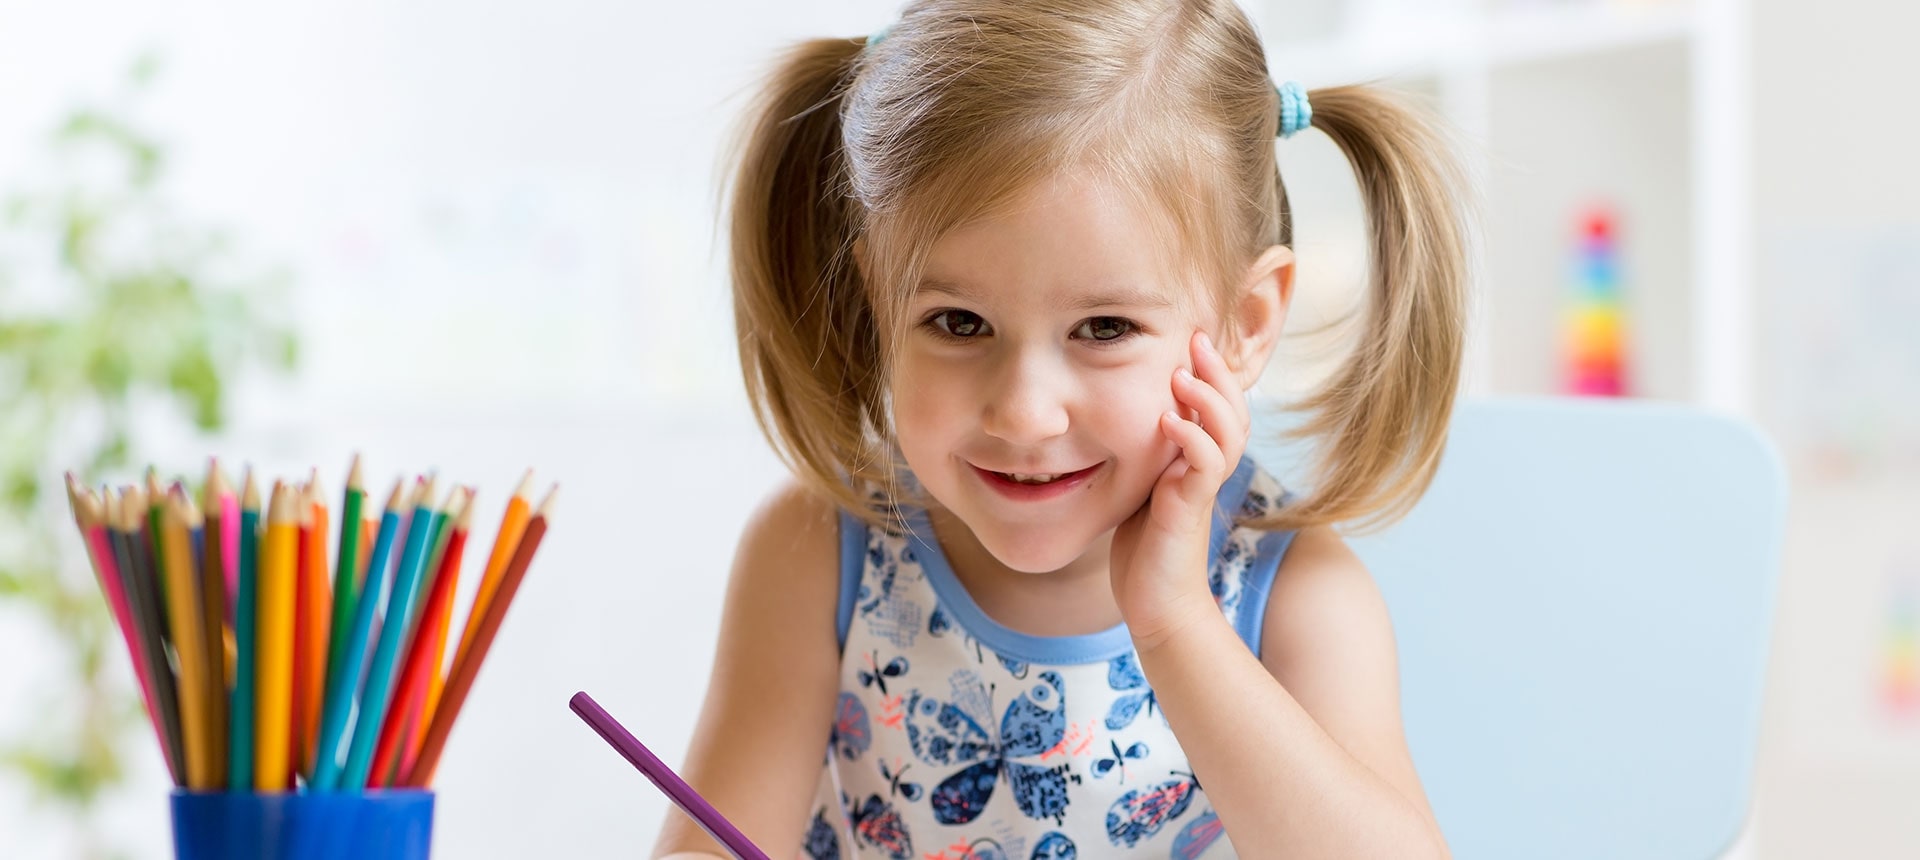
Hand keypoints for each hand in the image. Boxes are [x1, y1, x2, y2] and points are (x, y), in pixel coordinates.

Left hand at [1110, 330, 1251, 650]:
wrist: (1155, 604)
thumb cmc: (1142, 547)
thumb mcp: (1138, 486)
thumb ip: (1141, 452)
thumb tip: (1111, 410)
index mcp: (1196, 460)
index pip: (1219, 405)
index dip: (1212, 371)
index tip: (1193, 336)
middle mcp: (1205, 470)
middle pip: (1234, 410)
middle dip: (1218, 371)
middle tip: (1198, 338)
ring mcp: (1201, 489)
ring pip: (1227, 433)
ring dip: (1207, 400)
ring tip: (1183, 374)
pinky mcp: (1189, 510)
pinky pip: (1204, 467)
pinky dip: (1191, 440)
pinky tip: (1168, 422)